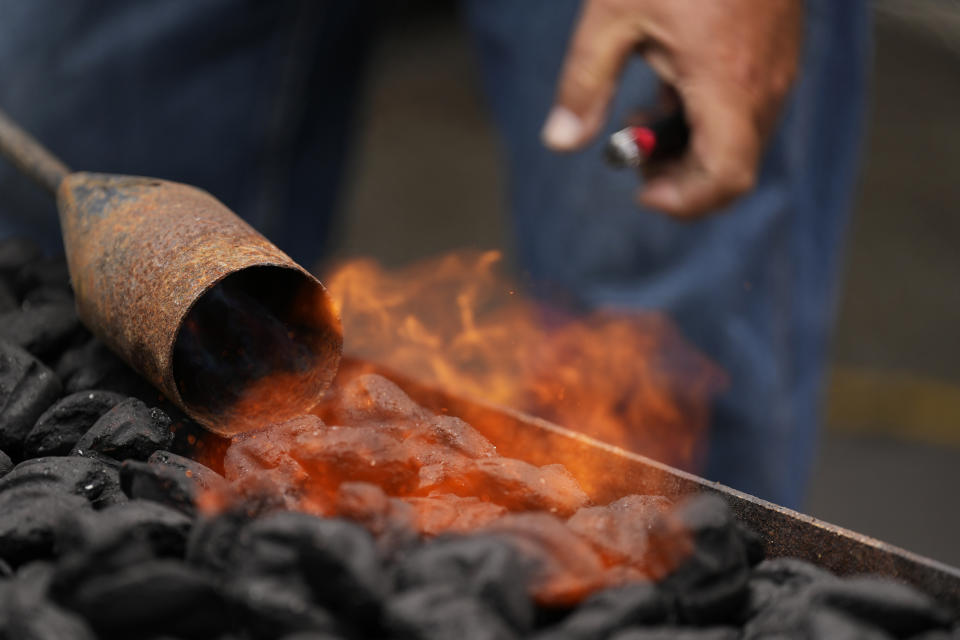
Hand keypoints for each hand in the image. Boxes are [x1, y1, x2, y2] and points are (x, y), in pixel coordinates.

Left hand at [542, 0, 803, 216]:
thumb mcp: (611, 16)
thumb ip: (584, 83)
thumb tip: (560, 141)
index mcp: (726, 81)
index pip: (726, 178)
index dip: (685, 201)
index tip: (642, 191)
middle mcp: (764, 83)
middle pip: (733, 168)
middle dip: (682, 179)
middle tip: (634, 159)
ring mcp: (777, 68)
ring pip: (742, 141)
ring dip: (692, 148)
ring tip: (642, 116)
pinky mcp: (776, 53)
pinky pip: (748, 109)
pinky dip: (708, 119)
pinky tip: (667, 87)